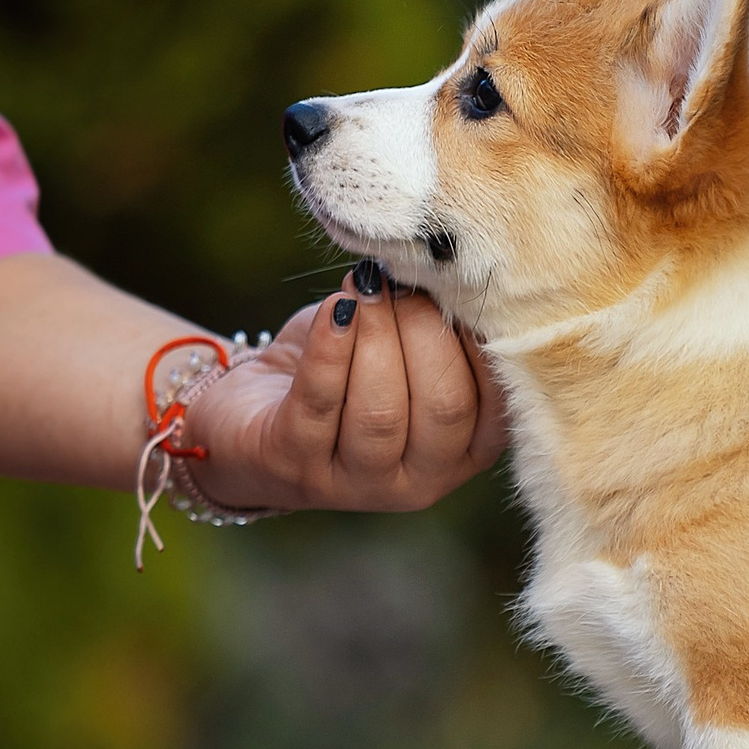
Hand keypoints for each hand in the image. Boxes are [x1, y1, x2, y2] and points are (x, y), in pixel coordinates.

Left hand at [180, 263, 505, 513]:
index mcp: (465, 452)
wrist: (249, 412)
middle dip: (425, 331)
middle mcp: (422, 481)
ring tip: (365, 286)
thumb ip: (436, 321)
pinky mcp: (295, 467)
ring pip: (381, 411)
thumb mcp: (404, 347)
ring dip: (376, 333)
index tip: (460, 283)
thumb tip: (448, 263)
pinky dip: (331, 346)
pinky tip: (336, 308)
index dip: (483, 337)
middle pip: (444, 406)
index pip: (499, 402)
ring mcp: (358, 484)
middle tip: (402, 283)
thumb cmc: (344, 369)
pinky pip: (320, 403)